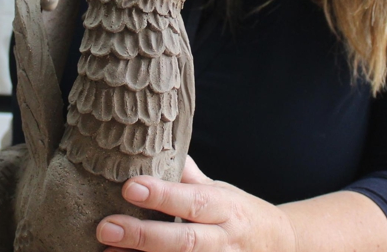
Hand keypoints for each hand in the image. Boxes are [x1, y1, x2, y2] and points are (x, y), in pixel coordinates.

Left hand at [95, 157, 295, 251]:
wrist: (280, 247)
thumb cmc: (240, 214)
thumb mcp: (221, 190)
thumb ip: (188, 175)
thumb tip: (155, 145)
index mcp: (225, 208)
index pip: (193, 200)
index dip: (162, 196)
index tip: (130, 187)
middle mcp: (224, 240)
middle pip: (184, 241)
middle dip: (143, 235)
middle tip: (106, 226)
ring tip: (108, 250)